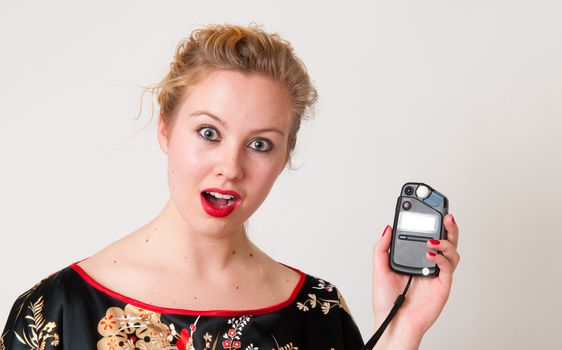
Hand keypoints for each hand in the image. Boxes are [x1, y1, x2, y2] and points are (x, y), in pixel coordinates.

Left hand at [371, 214, 459, 348]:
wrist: (394, 322)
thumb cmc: (387, 301)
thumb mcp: (379, 268)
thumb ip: (382, 248)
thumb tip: (387, 228)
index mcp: (414, 258)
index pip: (426, 235)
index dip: (430, 221)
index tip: (428, 207)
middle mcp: (428, 264)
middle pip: (445, 240)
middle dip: (449, 226)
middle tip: (446, 214)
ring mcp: (437, 273)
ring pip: (452, 251)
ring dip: (446, 241)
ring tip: (433, 240)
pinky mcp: (442, 284)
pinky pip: (449, 267)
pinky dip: (442, 258)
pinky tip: (431, 255)